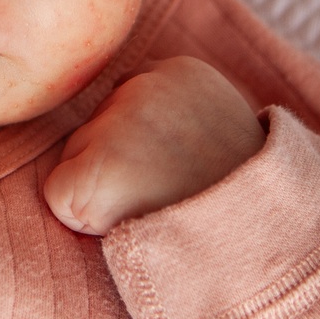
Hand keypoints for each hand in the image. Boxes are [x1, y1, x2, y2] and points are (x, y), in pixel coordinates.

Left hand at [43, 56, 264, 236]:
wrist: (261, 245)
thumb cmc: (240, 201)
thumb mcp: (225, 134)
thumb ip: (180, 117)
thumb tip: (138, 131)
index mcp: (185, 73)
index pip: (128, 99)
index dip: (143, 146)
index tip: (176, 172)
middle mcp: (148, 86)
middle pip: (98, 123)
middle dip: (119, 161)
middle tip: (169, 195)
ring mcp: (120, 126)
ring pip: (76, 155)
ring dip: (102, 188)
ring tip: (157, 210)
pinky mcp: (96, 170)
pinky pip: (58, 193)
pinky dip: (79, 217)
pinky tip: (126, 224)